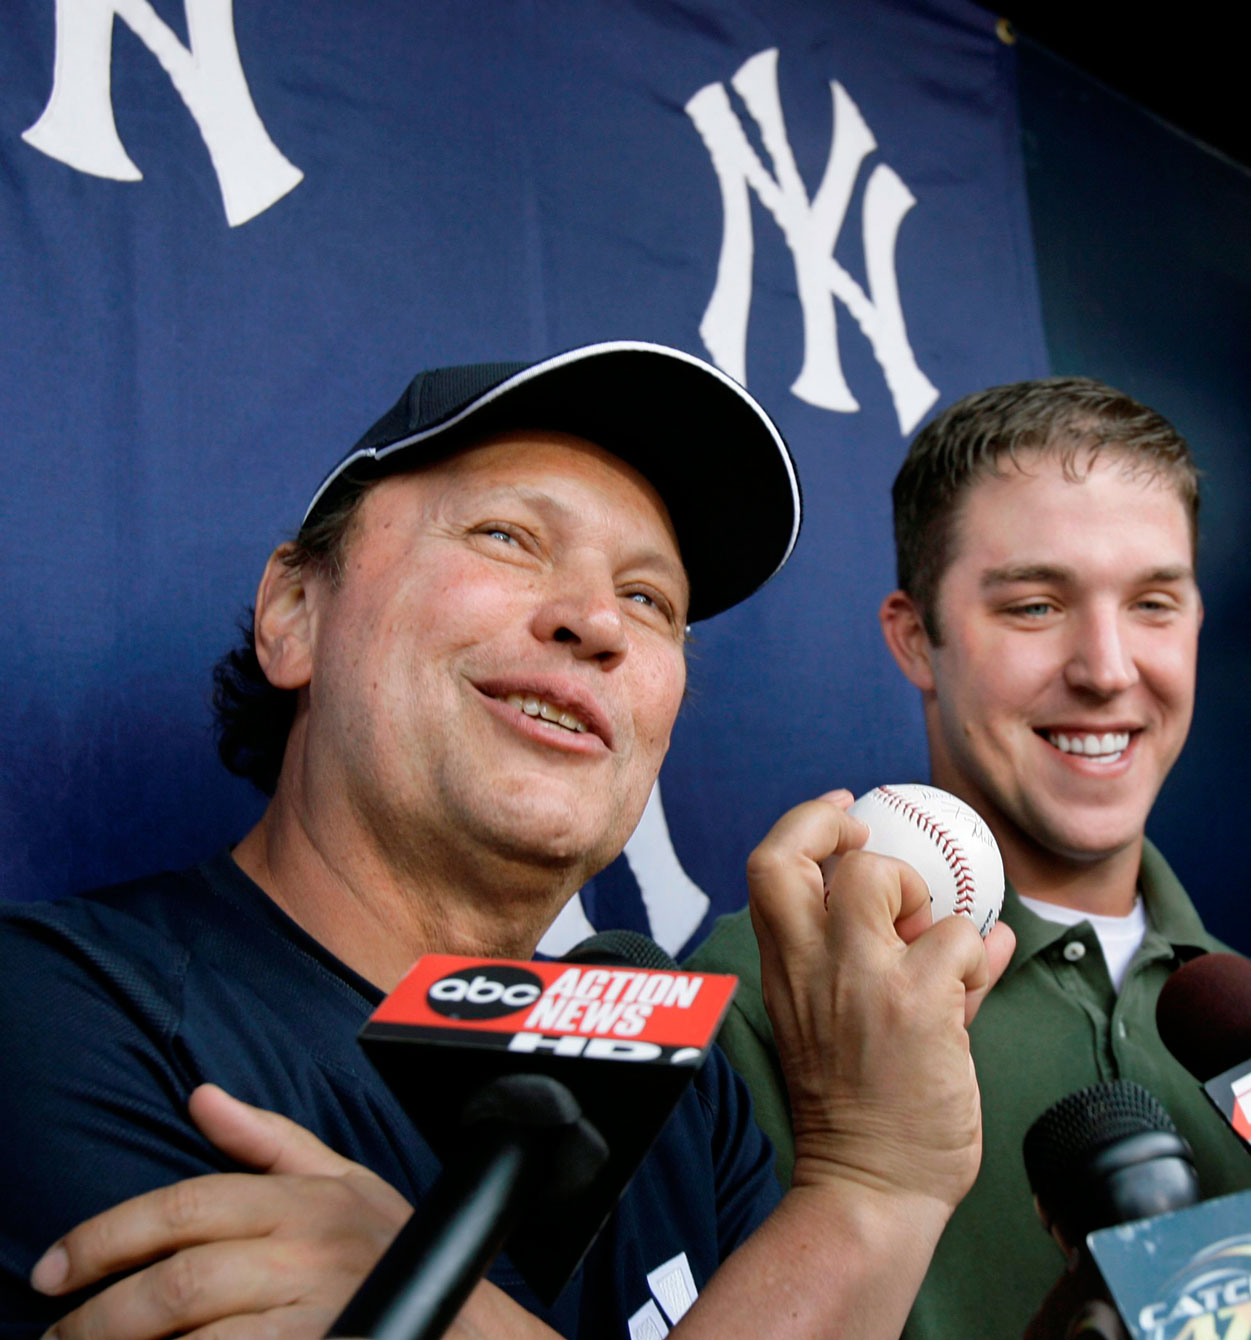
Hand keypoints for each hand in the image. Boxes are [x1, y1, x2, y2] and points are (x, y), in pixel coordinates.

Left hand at [30, 1083, 411, 1338]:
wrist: (471, 1327)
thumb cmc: (396, 1254)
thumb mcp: (344, 1181)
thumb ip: (269, 1140)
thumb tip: (201, 1095)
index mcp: (303, 1201)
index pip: (185, 1208)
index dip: (106, 1237)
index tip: (49, 1270)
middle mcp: (308, 1255)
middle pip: (180, 1284)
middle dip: (100, 1319)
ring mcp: (318, 1317)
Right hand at [746, 790, 1014, 1215]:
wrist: (871, 1185)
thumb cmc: (862, 1107)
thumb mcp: (844, 1023)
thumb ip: (896, 964)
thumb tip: (981, 928)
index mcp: (785, 965)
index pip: (767, 865)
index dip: (806, 822)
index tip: (844, 814)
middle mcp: (810, 963)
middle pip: (798, 853)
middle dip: (838, 831)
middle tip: (875, 849)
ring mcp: (861, 980)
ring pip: (883, 878)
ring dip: (920, 896)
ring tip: (934, 940)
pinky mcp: (916, 1004)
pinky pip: (960, 938)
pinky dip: (975, 956)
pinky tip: (971, 990)